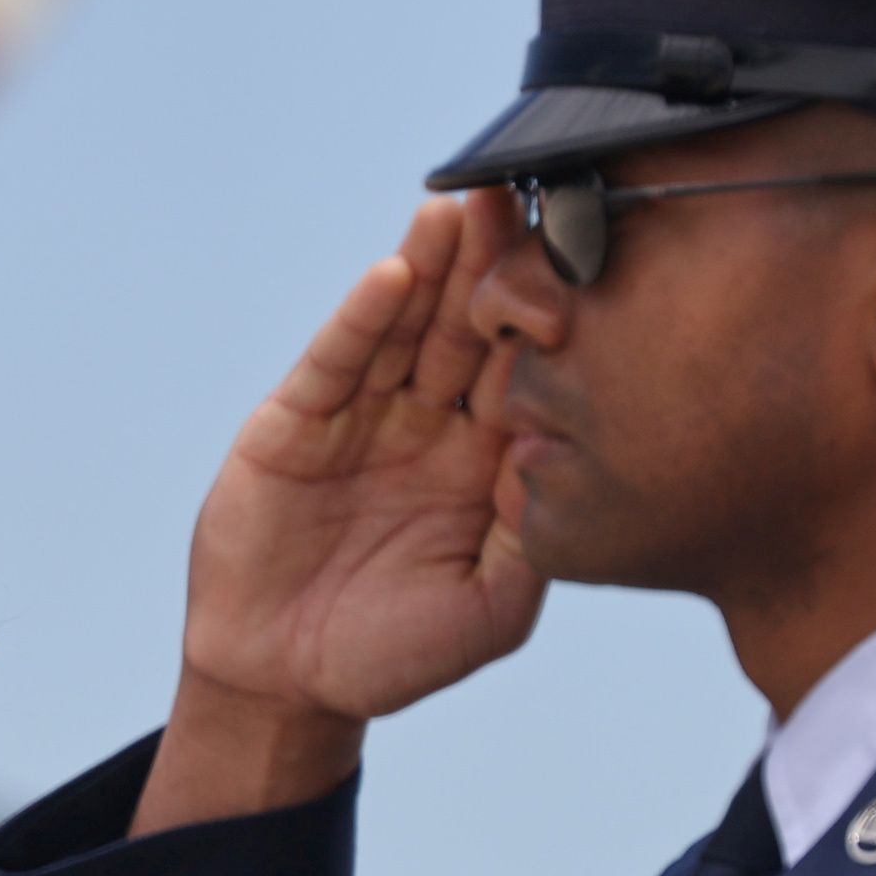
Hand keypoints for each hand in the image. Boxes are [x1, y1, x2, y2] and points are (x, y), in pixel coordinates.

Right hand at [133, 198, 545, 834]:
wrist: (283, 681)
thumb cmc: (392, 654)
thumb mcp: (490, 610)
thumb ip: (533, 539)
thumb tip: (569, 457)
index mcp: (485, 463)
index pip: (527, 372)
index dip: (553, 318)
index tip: (592, 256)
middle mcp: (429, 425)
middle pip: (470, 329)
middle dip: (497, 263)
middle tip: (531, 193)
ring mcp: (362, 417)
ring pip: (406, 327)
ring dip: (434, 266)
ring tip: (464, 204)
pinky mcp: (297, 421)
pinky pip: (337, 361)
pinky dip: (363, 320)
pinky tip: (395, 275)